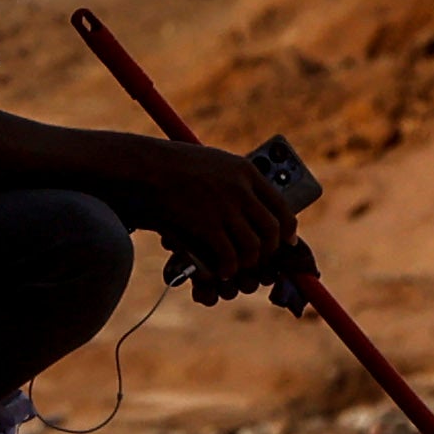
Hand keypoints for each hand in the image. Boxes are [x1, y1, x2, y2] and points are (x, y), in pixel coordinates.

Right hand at [140, 138, 300, 298]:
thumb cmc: (175, 165)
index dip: (287, 231)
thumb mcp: (215, 162)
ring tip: (237, 267)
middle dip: (269, 252)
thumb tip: (252, 202)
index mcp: (246, 171)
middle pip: (272, 231)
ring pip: (253, 247)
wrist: (146, 168)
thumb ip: (236, 180)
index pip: (282, 207)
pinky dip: (228, 269)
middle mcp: (241, 189)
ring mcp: (225, 207)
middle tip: (259, 260)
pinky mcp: (206, 224)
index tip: (286, 242)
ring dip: (247, 263)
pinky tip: (221, 271)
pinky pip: (229, 256)